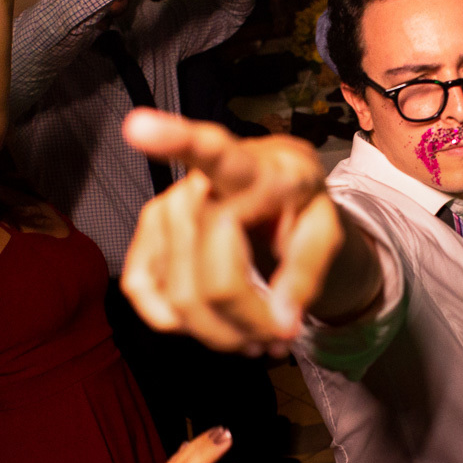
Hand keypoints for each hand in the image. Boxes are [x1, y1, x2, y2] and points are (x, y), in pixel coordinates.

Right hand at [121, 108, 341, 353]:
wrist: (278, 193)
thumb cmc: (301, 209)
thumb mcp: (326, 233)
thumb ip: (307, 275)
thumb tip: (280, 325)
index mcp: (259, 170)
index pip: (217, 155)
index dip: (175, 141)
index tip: (137, 125)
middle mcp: (203, 182)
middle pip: (216, 277)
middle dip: (250, 323)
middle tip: (279, 337)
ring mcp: (168, 205)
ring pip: (181, 295)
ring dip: (220, 333)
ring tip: (254, 337)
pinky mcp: (148, 230)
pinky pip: (141, 289)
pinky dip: (175, 322)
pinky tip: (209, 321)